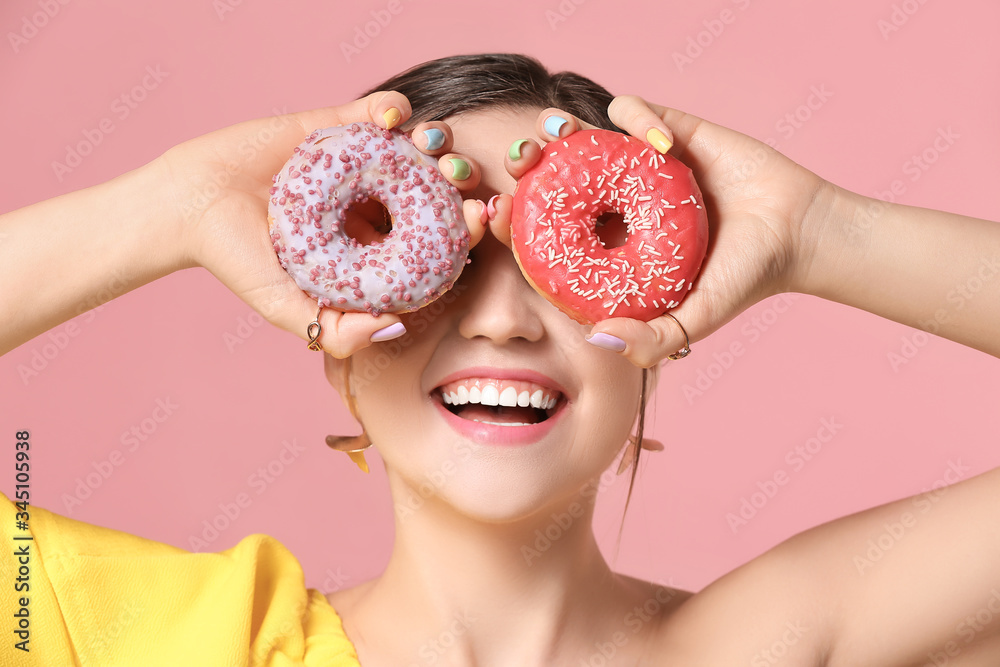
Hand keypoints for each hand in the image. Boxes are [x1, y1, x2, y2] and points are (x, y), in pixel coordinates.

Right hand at [154, 92, 486, 356]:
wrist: (190, 207)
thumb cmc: (238, 263)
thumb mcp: (289, 310)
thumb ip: (340, 332)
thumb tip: (398, 327)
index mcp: (374, 247)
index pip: (433, 238)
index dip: (462, 229)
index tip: (478, 219)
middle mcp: (372, 204)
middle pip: (435, 187)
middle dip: (459, 179)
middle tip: (462, 176)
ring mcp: (356, 164)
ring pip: (417, 147)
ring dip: (437, 140)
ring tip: (434, 145)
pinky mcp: (334, 126)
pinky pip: (377, 111)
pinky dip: (395, 108)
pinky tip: (394, 119)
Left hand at [489, 96, 827, 366]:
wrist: (797, 233)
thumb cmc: (743, 281)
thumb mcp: (693, 321)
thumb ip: (651, 341)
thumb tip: (597, 341)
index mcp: (607, 243)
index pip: (546, 228)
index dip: (515, 220)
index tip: (496, 214)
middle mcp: (616, 202)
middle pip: (553, 176)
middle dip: (527, 164)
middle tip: (519, 163)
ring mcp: (639, 165)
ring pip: (584, 136)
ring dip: (559, 128)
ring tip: (553, 133)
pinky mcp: (671, 130)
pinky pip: (635, 110)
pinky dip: (632, 115)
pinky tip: (650, 139)